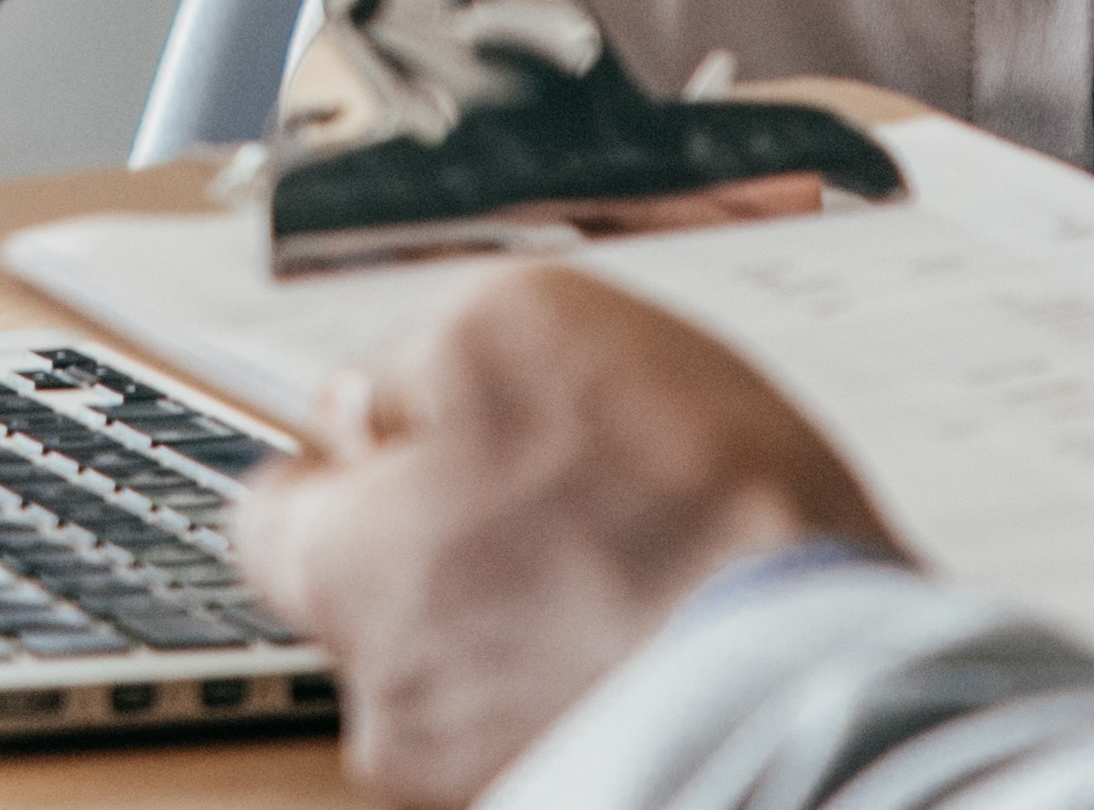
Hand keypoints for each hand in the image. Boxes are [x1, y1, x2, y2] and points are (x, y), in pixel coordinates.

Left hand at [234, 267, 892, 808]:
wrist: (816, 694)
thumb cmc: (668, 513)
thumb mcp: (514, 329)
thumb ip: (412, 353)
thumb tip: (369, 394)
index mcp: (339, 576)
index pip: (276, 515)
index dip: (353, 451)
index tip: (416, 425)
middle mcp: (388, 700)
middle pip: (395, 592)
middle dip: (468, 532)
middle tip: (574, 482)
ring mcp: (478, 767)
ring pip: (493, 657)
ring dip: (551, 605)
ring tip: (652, 556)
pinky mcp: (582, 794)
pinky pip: (574, 711)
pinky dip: (613, 673)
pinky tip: (683, 627)